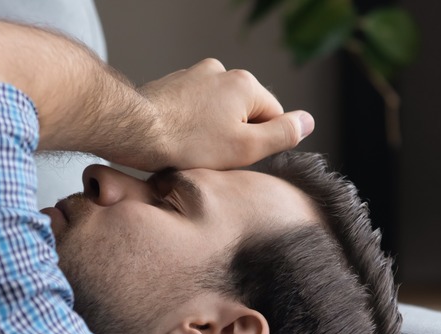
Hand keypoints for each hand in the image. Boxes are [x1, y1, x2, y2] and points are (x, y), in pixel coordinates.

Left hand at [138, 58, 313, 169]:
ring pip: (215, 113)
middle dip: (230, 136)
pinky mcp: (170, 86)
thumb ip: (282, 134)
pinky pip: (190, 111)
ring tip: (189, 149)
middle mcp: (220, 72)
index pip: (271, 117)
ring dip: (207, 132)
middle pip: (242, 113)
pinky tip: (175, 141)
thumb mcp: (245, 147)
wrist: (133, 130)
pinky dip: (187, 126)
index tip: (233, 156)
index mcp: (245, 84)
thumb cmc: (186, 143)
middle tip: (209, 156)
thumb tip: (307, 122)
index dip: (257, 143)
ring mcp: (192, 76)